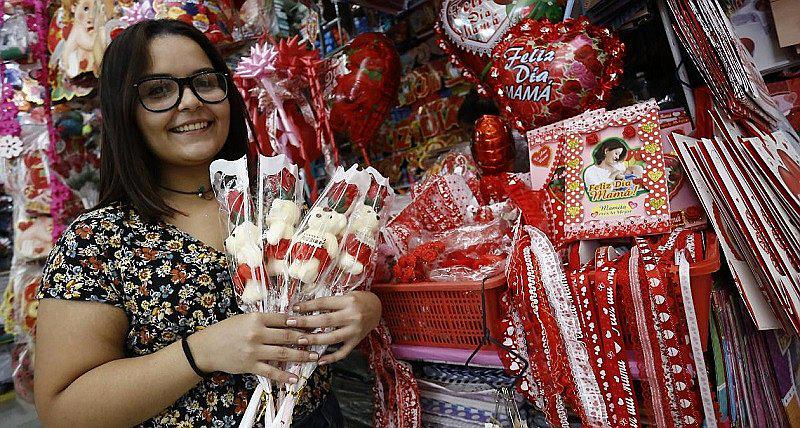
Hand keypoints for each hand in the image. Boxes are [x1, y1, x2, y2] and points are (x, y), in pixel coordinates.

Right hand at [188, 313, 317, 383]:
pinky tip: (295, 378)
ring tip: (314, 357)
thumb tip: (288, 319)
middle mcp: (257, 334)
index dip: (300, 322)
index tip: (313, 323)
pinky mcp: (250, 366)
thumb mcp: (245, 318)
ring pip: (283, 353)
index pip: (283, 319)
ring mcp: (254, 351)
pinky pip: (271, 371)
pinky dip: (284, 375)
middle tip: (319, 340)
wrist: (207, 348)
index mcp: (256, 318)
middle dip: (305, 338)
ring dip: (301, 355)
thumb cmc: (226, 330)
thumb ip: (265, 319)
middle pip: (287, 336)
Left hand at [287, 291, 381, 364]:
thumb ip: (329, 302)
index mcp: (348, 301)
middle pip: (325, 320)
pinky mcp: (356, 341)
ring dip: (314, 340)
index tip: (294, 308)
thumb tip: (306, 307)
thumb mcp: (345, 295)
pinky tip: (319, 360)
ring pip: (332, 338)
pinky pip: (343, 352)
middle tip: (290, 323)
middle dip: (305, 322)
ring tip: (300, 340)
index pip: (324, 303)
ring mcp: (354, 331)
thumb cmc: (358, 299)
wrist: (377, 308)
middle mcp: (352, 316)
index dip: (308, 306)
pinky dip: (331, 358)